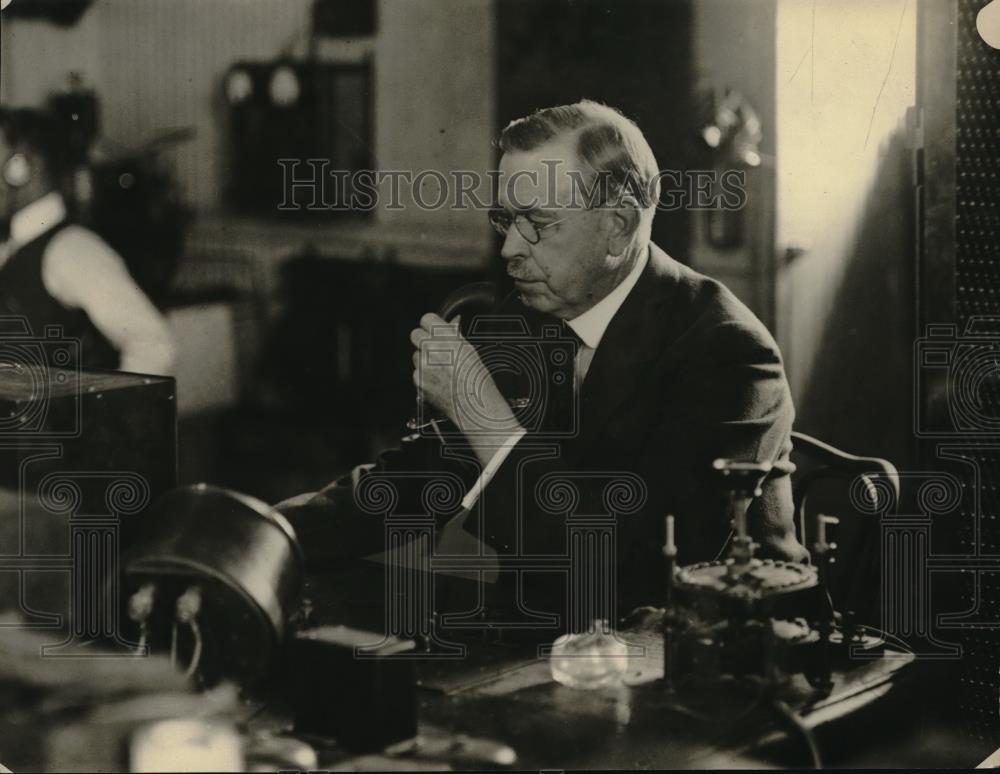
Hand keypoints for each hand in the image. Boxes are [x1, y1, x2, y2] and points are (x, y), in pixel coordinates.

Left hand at [410, 313, 521, 458]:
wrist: (474, 407)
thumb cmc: (477, 382)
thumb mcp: (470, 351)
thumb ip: (454, 337)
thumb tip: (447, 327)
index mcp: (448, 339)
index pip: (426, 319)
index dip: (430, 325)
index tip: (432, 329)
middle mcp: (433, 350)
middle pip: (415, 334)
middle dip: (423, 339)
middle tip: (434, 348)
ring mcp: (423, 366)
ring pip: (415, 355)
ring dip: (424, 359)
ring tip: (441, 369)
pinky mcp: (418, 380)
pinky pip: (416, 372)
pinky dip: (424, 376)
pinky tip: (438, 380)